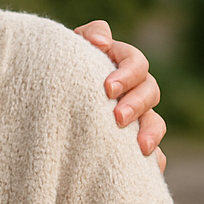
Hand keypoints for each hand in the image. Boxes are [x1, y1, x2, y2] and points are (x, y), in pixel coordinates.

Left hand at [74, 20, 166, 172]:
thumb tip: (101, 41)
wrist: (47, 97)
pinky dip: (154, 160)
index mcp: (120, 63)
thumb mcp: (71, 46)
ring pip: (155, 122)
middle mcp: (132, 89)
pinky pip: (153, 153)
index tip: (107, 89)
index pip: (136, 63)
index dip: (127, 74)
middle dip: (136, 104)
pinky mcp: (131, 141)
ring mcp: (135, 116)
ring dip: (152, 132)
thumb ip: (89, 35)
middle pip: (149, 91)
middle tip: (117, 117)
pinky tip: (150, 167)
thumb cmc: (61, 68)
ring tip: (141, 147)